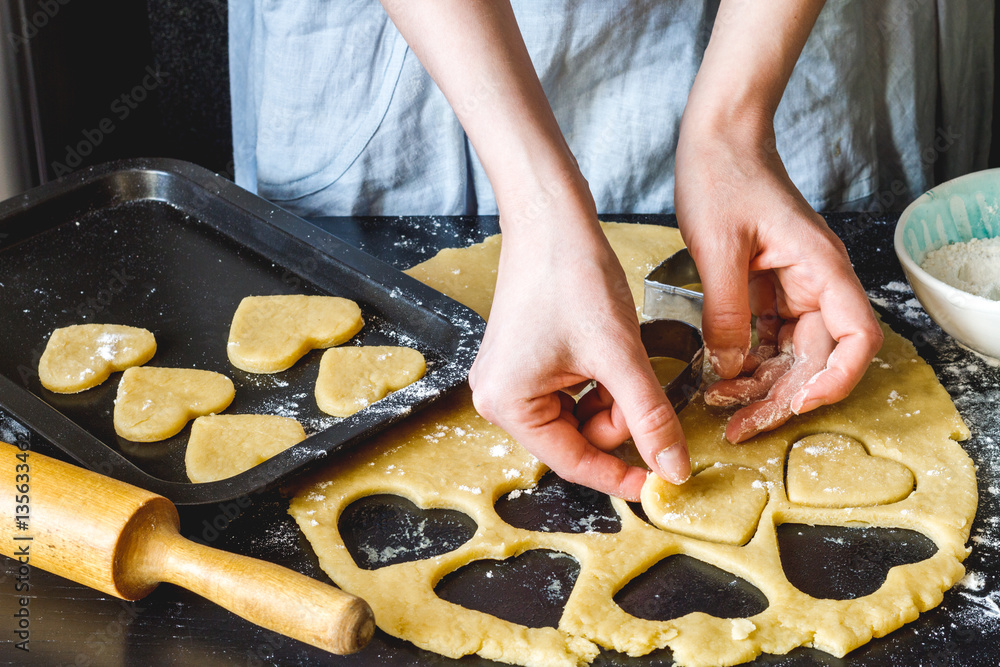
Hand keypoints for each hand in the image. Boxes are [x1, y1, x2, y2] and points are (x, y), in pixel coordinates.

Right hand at [468, 188, 690, 500]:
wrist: (551, 219)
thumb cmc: (572, 276)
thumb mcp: (620, 355)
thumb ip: (649, 418)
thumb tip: (672, 469)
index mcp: (508, 405)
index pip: (573, 463)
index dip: (622, 475)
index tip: (662, 480)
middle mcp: (498, 398)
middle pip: (576, 439)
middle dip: (617, 417)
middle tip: (639, 380)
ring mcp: (509, 379)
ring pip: (578, 415)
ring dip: (611, 396)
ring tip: (618, 351)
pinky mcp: (522, 362)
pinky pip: (570, 393)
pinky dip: (598, 381)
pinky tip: (605, 349)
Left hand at [675, 119, 882, 442]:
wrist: (717, 139)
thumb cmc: (724, 176)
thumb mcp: (718, 248)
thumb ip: (725, 312)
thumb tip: (728, 368)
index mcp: (821, 267)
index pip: (857, 336)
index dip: (836, 378)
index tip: (797, 404)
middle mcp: (817, 281)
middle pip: (819, 355)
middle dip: (783, 395)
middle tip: (740, 425)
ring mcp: (794, 285)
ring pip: (792, 352)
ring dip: (763, 384)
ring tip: (724, 408)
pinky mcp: (770, 287)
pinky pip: (768, 335)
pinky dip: (749, 359)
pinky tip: (722, 377)